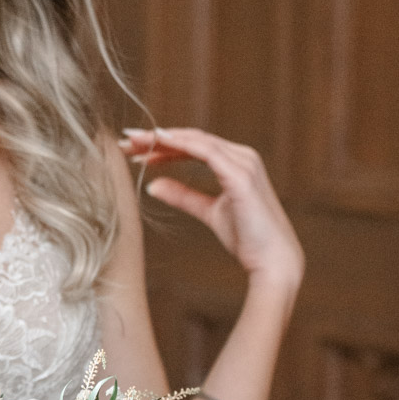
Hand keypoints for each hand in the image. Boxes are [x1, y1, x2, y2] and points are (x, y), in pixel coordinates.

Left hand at [121, 127, 303, 293]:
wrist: (273, 261)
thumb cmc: (247, 238)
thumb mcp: (209, 212)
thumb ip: (183, 196)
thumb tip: (153, 185)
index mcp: (236, 162)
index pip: (193, 145)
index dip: (163, 144)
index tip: (134, 149)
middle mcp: (242, 156)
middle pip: (192, 138)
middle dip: (157, 138)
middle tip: (125, 141)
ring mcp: (244, 163)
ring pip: (196, 140)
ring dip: (163, 139)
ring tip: (134, 144)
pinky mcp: (241, 176)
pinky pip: (207, 152)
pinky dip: (182, 145)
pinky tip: (159, 143)